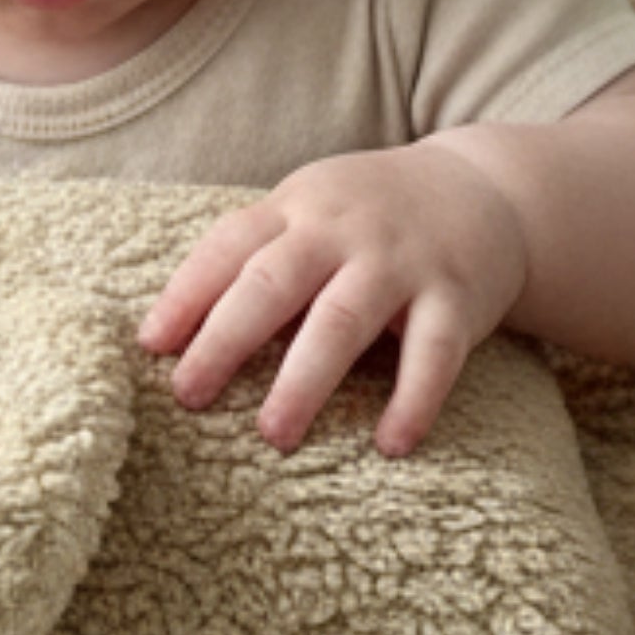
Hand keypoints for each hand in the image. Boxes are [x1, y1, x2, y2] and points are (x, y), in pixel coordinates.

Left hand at [139, 143, 528, 455]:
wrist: (485, 189)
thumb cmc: (370, 217)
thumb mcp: (310, 212)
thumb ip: (254, 258)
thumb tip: (173, 335)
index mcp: (297, 208)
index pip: (229, 247)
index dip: (186, 295)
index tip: (149, 348)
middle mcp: (344, 230)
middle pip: (274, 283)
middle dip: (227, 341)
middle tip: (189, 396)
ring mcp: (402, 263)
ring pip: (343, 320)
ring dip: (305, 381)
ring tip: (273, 435)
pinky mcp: (457, 298)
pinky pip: (434, 354)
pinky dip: (414, 400)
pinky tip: (390, 445)